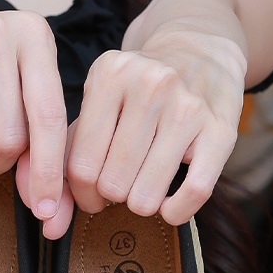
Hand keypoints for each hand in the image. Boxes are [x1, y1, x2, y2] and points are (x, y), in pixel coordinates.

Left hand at [60, 27, 246, 233]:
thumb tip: (51, 220)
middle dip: (114, 196)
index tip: (93, 195)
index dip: (82, 195)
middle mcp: (150, 85)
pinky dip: (176, 212)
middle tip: (124, 182)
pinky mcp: (221, 130)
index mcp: (110, 74)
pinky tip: (170, 204)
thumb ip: (66, 156)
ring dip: (142, 204)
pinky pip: (193, 193)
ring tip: (146, 185)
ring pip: (146, 196)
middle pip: (112, 185)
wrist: (200, 51)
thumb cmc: (138, 94)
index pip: (80, 167)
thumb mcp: (98, 106)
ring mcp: (188, 106)